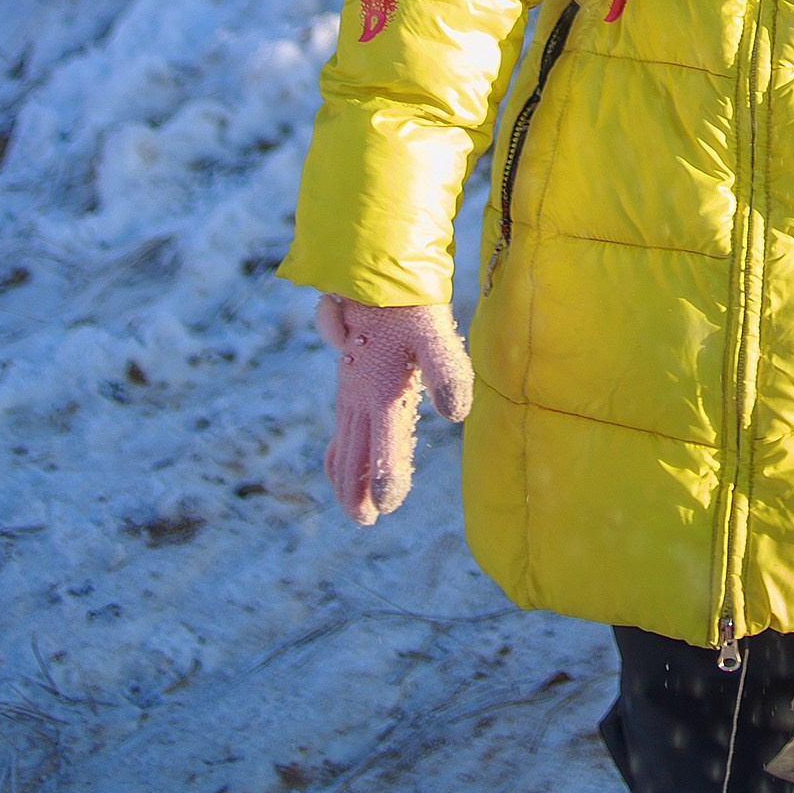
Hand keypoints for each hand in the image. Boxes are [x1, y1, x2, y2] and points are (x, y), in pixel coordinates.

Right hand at [315, 295, 473, 525]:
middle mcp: (359, 398)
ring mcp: (349, 390)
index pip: (383, 449)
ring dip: (345, 479)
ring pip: (342, 445)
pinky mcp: (348, 381)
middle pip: (353, 457)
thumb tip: (455, 417)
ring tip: (353, 507)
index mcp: (381, 394)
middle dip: (357, 492)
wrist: (373, 270)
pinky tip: (340, 462)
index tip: (387, 507)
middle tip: (366, 522)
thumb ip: (446, 372)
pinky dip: (337, 453)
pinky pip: (338, 427)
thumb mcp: (434, 332)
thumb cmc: (409, 304)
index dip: (386, 479)